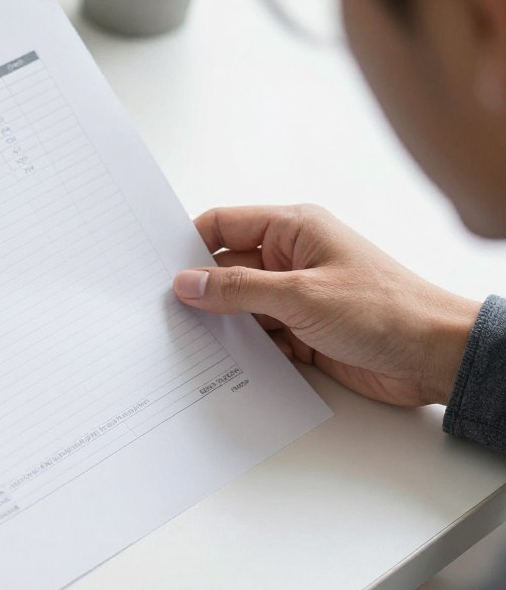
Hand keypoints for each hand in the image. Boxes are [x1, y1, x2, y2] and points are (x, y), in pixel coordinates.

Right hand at [172, 204, 480, 407]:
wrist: (433, 357)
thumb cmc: (385, 310)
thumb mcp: (301, 295)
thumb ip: (239, 289)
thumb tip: (188, 282)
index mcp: (293, 229)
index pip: (224, 226)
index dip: (188, 245)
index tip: (157, 270)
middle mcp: (291, 259)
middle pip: (226, 270)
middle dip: (201, 293)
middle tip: (165, 314)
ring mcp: (295, 298)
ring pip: (239, 308)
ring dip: (222, 326)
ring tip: (189, 343)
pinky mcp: (302, 333)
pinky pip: (258, 338)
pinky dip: (244, 351)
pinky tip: (226, 363)